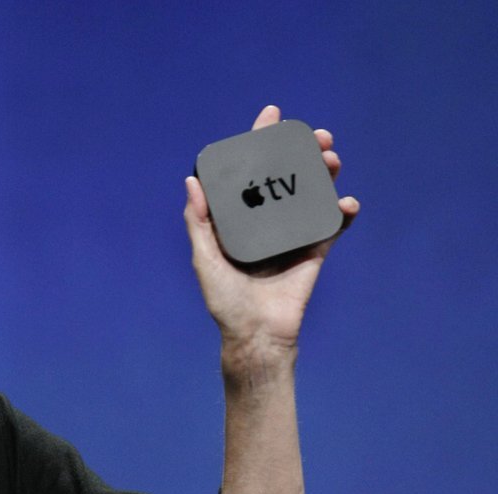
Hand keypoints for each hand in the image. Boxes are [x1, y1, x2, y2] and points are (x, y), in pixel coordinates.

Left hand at [184, 105, 359, 354]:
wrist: (257, 335)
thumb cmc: (225, 301)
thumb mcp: (205, 259)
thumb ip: (199, 222)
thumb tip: (191, 180)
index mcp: (241, 218)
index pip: (252, 172)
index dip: (261, 142)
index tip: (272, 114)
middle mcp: (267, 221)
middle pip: (288, 175)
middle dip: (303, 150)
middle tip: (316, 136)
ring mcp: (292, 234)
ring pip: (313, 192)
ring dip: (326, 172)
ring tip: (331, 160)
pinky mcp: (315, 251)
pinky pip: (332, 225)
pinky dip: (342, 211)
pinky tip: (345, 202)